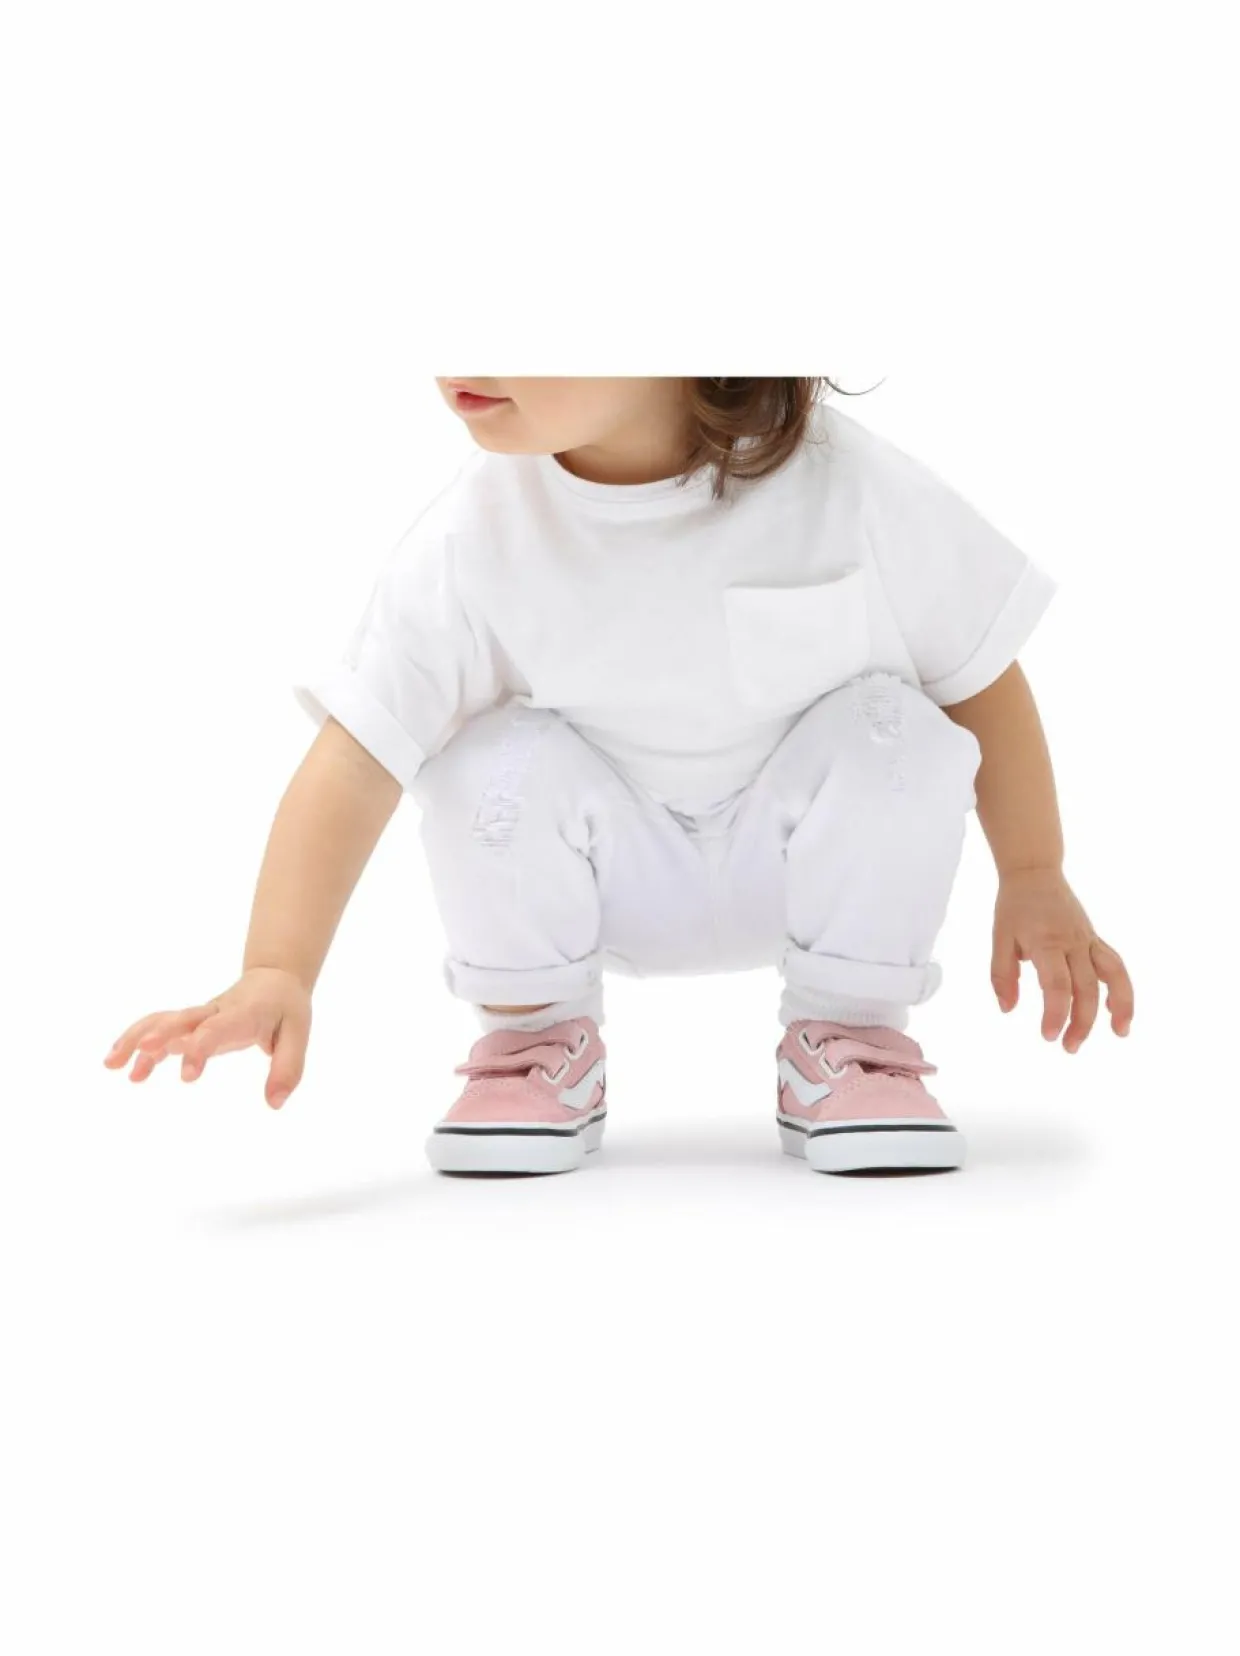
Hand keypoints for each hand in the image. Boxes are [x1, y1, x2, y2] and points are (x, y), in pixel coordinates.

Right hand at [103, 967, 311, 1108]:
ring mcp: (199, 1016)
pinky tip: (125, 1070)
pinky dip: (139, 1045)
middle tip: (141, 1053)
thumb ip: (287, 1070)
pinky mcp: (190, 1023)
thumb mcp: (299, 1036)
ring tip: (111, 1065)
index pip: (218, 1029)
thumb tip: (273, 1104)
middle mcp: (215, 1012)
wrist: (273, 980)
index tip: (187, 1074)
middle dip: (161, 1034)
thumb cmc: (286, 1010)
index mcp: (244, 1014)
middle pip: (182, 1018)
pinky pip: (160, 1028)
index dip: (201, 1047)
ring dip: (135, 1038)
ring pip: (162, 1020)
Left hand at [991, 868, 1132, 1051]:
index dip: (1056, 1013)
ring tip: (1120, 1033)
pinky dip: (1120, 989)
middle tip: (1068, 1047)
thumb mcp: (999, 939)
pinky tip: (1116, 1012)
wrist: (1035, 872)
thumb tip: (1008, 1009)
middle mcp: (1073, 942)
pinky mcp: (1094, 939)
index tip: (1048, 1036)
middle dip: (1081, 1021)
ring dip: (1119, 1005)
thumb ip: (1002, 976)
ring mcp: (1087, 939)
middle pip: (1086, 987)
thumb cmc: (1014, 907)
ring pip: (1113, 974)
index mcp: (1046, 942)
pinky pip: (1114, 965)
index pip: (1057, 984)